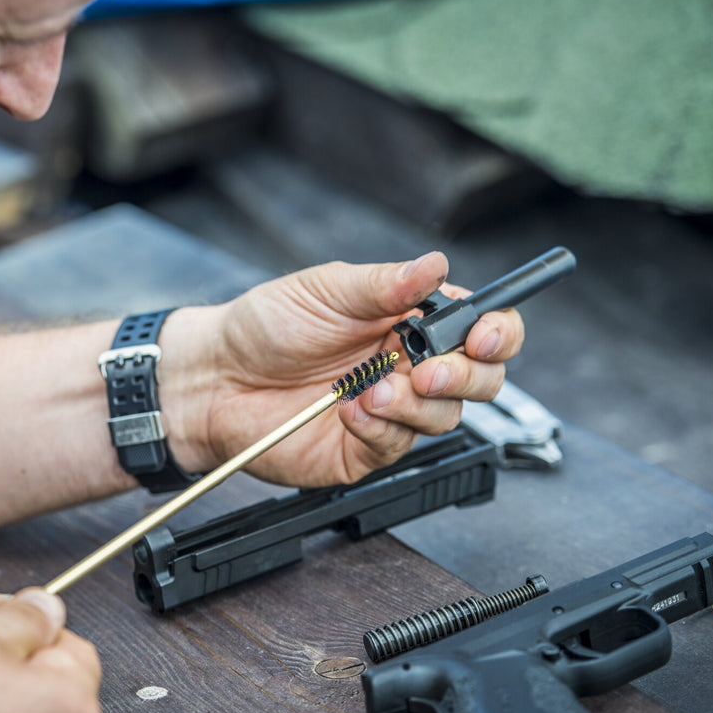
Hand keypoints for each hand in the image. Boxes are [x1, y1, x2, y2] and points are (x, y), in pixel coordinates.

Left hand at [161, 252, 524, 486]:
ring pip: (447, 417)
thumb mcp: (325, 290)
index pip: (481, 326)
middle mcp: (409, 366)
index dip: (497, 331)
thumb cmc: (265, 327)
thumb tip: (435, 265)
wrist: (215, 378)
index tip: (482, 334)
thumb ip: (385, 284)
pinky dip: (381, 427)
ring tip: (370, 390)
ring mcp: (392, 410)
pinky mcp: (367, 448)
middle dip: (466, 375)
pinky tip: (349, 411)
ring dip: (417, 404)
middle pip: (481, 379)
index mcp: (410, 320)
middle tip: (428, 369)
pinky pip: (399, 445)